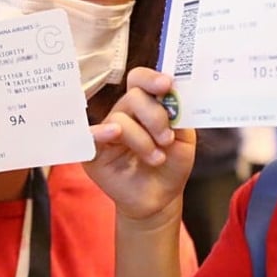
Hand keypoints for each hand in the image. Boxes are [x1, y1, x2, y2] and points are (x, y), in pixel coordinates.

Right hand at [85, 68, 195, 223]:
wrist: (162, 197)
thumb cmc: (172, 164)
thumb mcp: (185, 137)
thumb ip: (179, 114)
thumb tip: (171, 94)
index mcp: (145, 105)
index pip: (140, 80)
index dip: (151, 79)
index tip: (166, 85)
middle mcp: (124, 114)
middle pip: (133, 96)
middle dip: (155, 117)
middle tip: (167, 140)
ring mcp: (108, 132)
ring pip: (119, 119)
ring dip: (143, 140)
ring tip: (157, 158)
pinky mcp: (94, 153)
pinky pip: (91, 136)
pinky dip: (102, 132)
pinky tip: (114, 134)